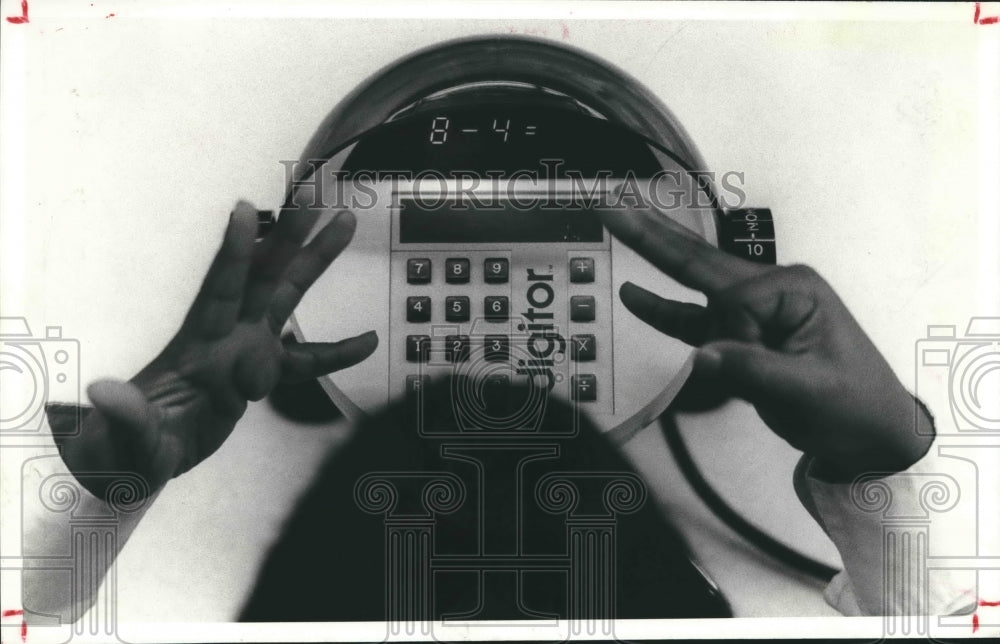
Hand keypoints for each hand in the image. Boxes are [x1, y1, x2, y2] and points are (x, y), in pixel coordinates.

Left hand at [57, 201, 377, 495]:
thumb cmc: (126, 448)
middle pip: (262, 275)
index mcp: (196, 346)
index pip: (219, 290)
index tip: (245, 210)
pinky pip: (305, 359)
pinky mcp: (260, 373)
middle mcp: (225, 335)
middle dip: (287, 234)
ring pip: (286, 296)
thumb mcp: (125, 438)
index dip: (233, 252)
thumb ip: (124, 416)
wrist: (138, 460)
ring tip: (344, 222)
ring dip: (314, 260)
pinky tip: (366, 341)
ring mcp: (246, 350)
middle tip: (311, 194)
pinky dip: (336, 351)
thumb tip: (104, 391)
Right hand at [599, 203, 932, 478]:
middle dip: (654, 232)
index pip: (735, 302)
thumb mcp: (811, 390)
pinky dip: (663, 309)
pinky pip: (692, 319)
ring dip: (654, 255)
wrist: (870, 436)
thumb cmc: (856, 404)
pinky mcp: (739, 336)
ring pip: (691, 281)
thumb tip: (703, 354)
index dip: (733, 340)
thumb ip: (754, 371)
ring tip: (619, 222)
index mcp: (794, 290)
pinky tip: (635, 294)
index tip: (753, 368)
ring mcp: (752, 312)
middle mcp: (770, 291)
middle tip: (616, 203)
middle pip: (700, 260)